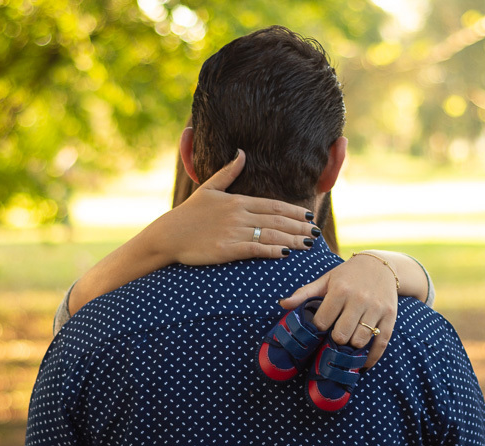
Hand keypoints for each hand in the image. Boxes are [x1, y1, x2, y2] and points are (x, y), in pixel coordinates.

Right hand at [154, 149, 319, 264]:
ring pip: (271, 235)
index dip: (293, 211)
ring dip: (293, 239)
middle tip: (315, 232)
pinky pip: (255, 249)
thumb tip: (242, 153)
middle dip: (299, 227)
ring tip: (308, 245)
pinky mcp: (227, 249)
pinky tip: (286, 253)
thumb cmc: (188, 214)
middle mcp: (239, 215)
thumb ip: (228, 172)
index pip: (273, 205)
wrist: (168, 235)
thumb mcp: (208, 188)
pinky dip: (272, 250)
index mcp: (237, 200)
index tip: (308, 216)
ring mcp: (234, 232)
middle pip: (277, 220)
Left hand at [279, 254, 398, 369]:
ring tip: (347, 343)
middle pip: (342, 335)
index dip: (318, 329)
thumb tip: (283, 304)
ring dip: (352, 346)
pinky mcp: (390, 316)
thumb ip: (304, 293)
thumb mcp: (326, 280)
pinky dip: (371, 357)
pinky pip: (381, 343)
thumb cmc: (348, 275)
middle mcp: (359, 299)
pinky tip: (363, 363)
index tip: (319, 329)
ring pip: (360, 340)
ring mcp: (377, 308)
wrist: (380, 265)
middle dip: (335, 339)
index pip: (323, 321)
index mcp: (341, 290)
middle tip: (334, 337)